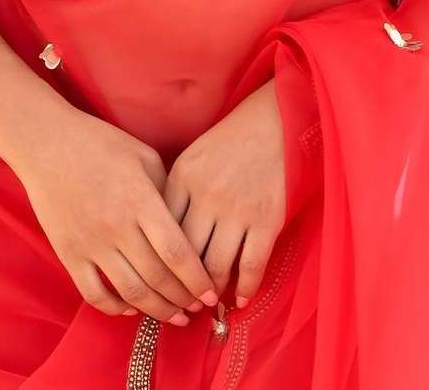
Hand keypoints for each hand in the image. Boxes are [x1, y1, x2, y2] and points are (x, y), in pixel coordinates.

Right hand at [14, 101, 219, 324]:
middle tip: (199, 307)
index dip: (197, 279)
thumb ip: (167, 191)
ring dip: (157, 310)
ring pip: (131, 292)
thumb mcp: (144, 156)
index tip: (211, 293)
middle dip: (183, 299)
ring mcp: (91, 243)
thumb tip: (186, 226)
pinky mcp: (69, 254)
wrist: (47, 144)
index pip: (176, 252)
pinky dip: (116, 308)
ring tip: (176, 316)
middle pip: (158, 277)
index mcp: (140, 200)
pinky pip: (94, 294)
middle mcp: (117, 226)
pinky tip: (133, 307)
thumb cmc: (100, 143)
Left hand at [162, 79, 285, 308]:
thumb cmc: (227, 142)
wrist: (272, 124)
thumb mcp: (191, 159)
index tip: (156, 283)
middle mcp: (206, 197)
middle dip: (181, 288)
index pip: (162, 233)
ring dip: (211, 292)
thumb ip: (172, 193)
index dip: (157, 264)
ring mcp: (237, 210)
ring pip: (217, 267)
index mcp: (182, 179)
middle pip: (186, 256)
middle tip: (180, 305)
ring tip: (206, 304)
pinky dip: (245, 288)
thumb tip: (156, 236)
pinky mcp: (266, 219)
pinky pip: (252, 265)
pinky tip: (239, 300)